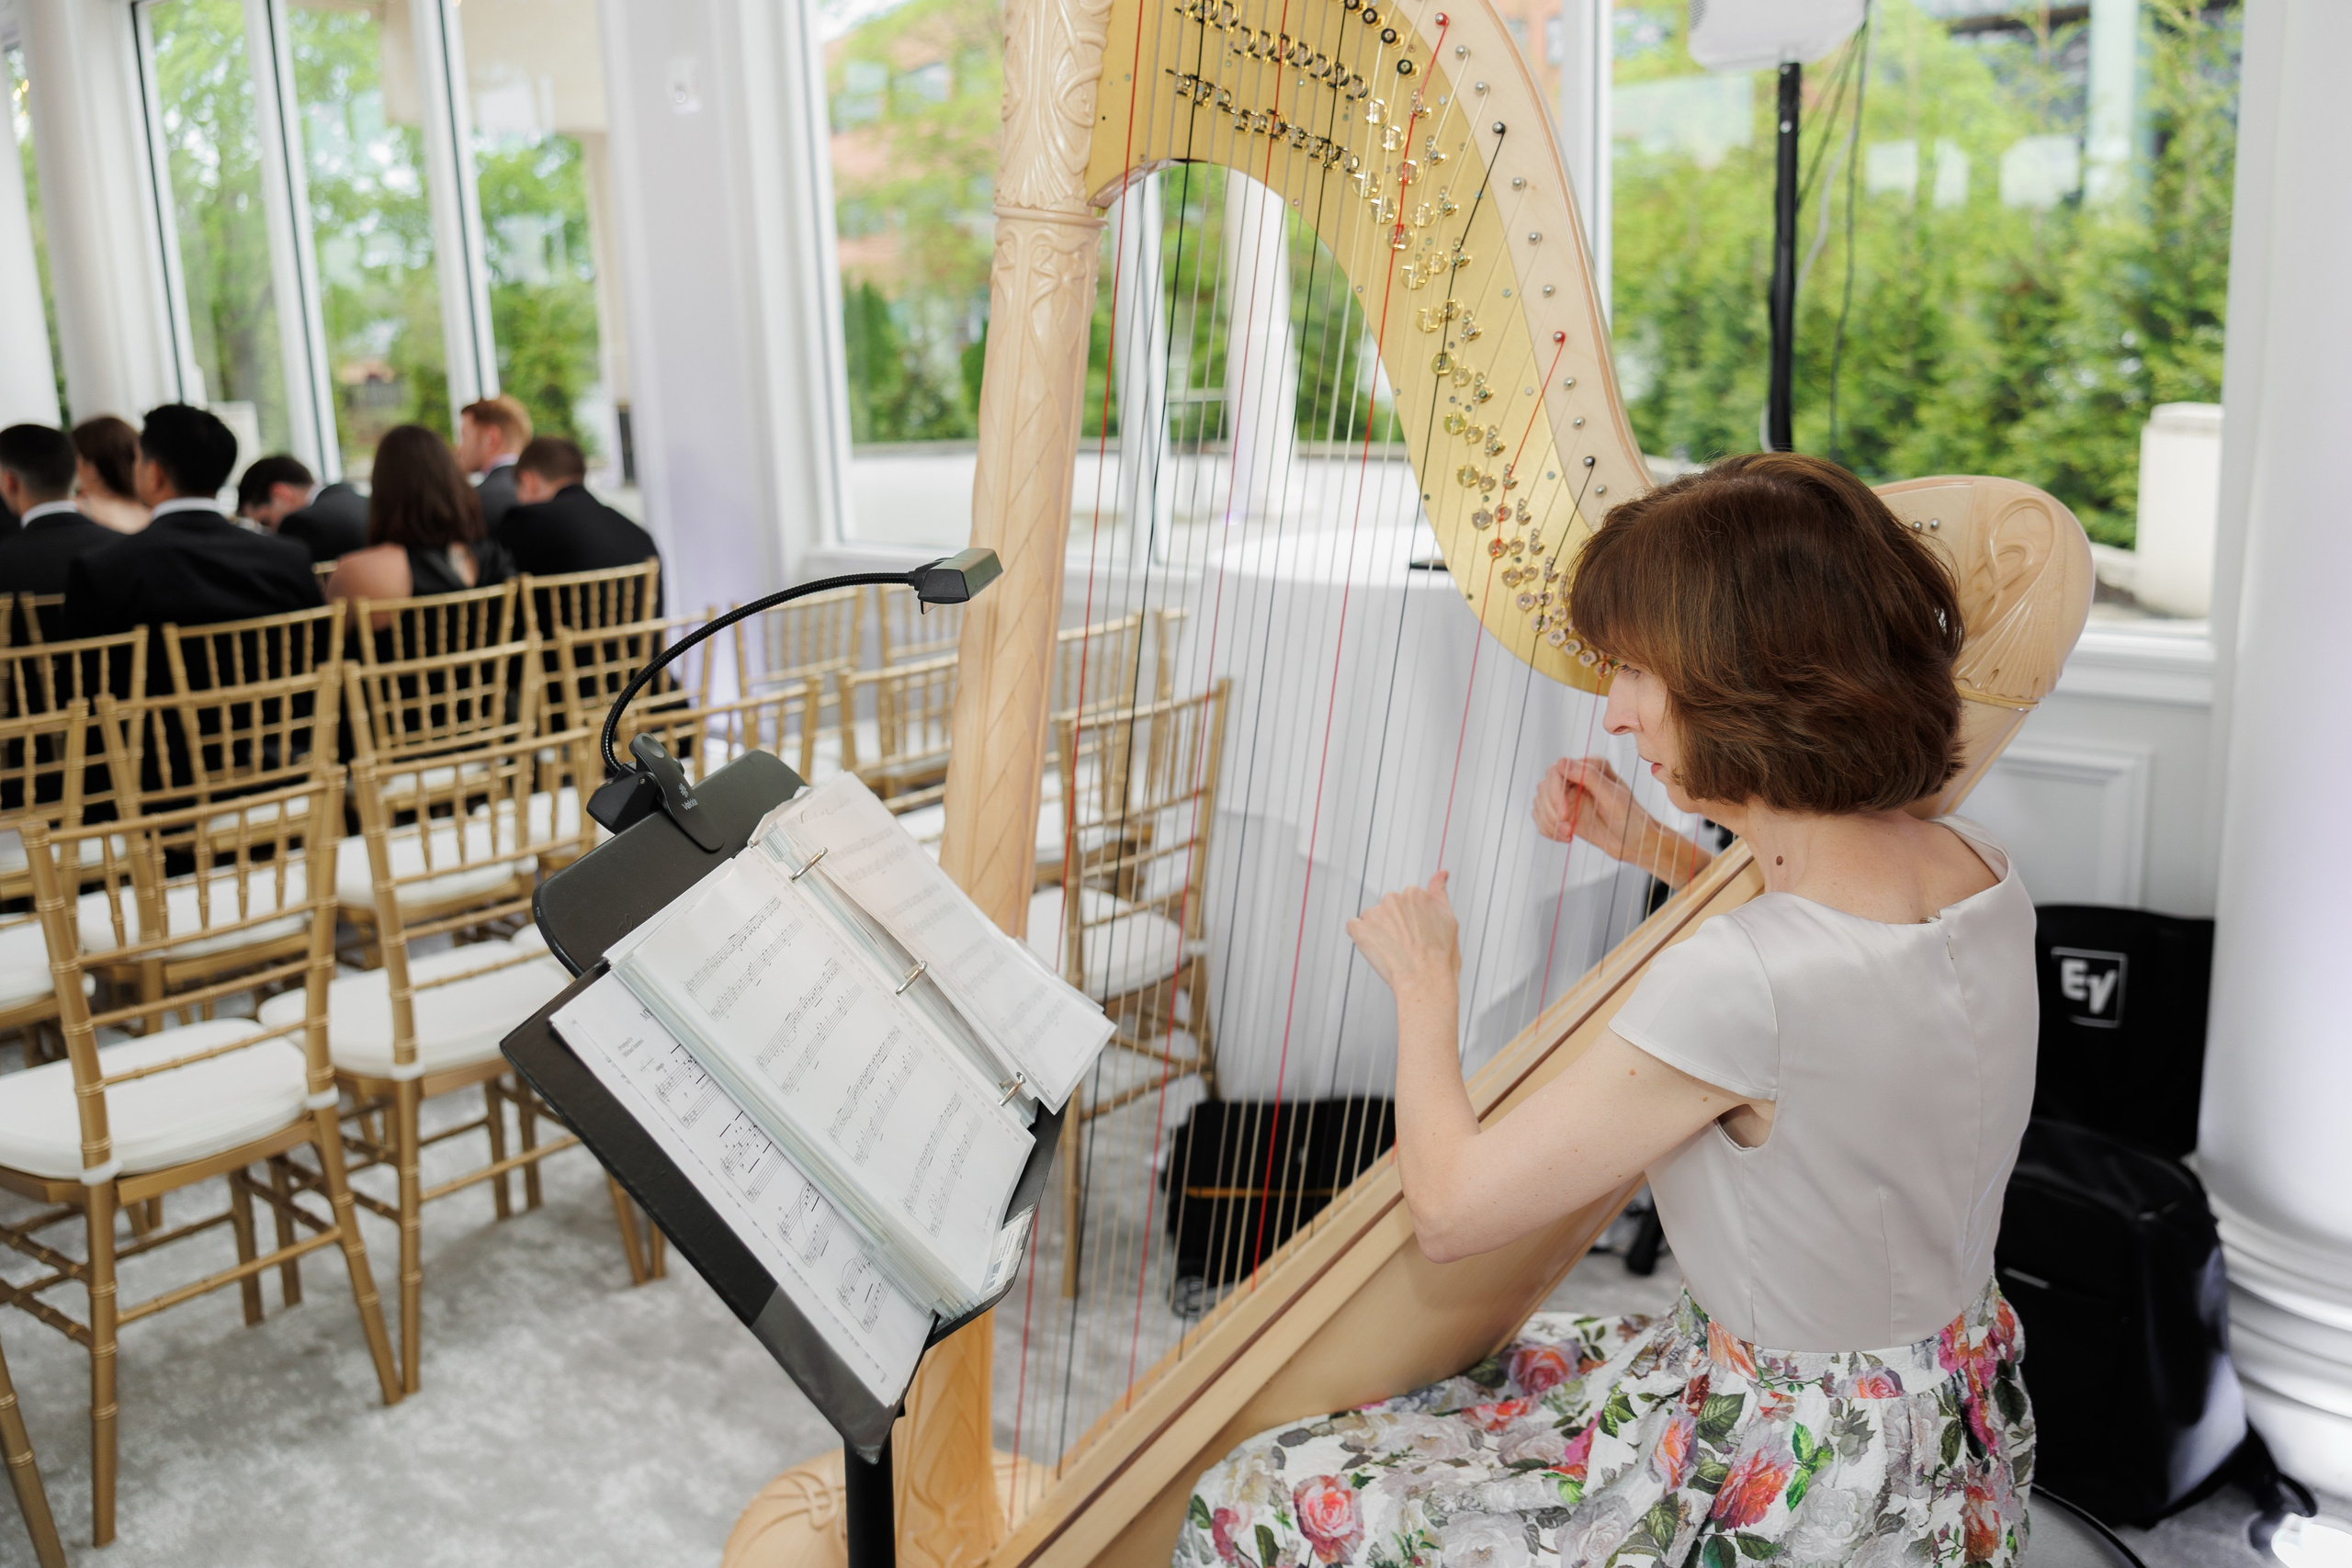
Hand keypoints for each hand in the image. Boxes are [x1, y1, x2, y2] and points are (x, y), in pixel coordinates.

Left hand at [1348, 871, 1460, 994]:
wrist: (1425, 982)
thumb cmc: (1440, 957)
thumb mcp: (1449, 919)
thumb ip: (1440, 893)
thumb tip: (1441, 873)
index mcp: (1415, 893)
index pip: (1407, 902)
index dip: (1413, 921)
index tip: (1419, 935)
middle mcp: (1393, 898)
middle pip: (1389, 909)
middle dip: (1396, 925)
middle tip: (1408, 946)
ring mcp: (1374, 913)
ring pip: (1373, 919)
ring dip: (1379, 932)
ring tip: (1395, 951)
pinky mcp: (1359, 930)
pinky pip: (1354, 927)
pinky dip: (1361, 937)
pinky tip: (1377, 950)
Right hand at [1534, 757, 1653, 856]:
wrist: (1635, 843)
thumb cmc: (1631, 819)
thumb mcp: (1613, 797)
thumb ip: (1589, 777)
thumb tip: (1560, 761)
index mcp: (1591, 767)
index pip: (1557, 771)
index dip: (1555, 792)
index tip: (1564, 814)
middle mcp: (1577, 778)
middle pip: (1545, 787)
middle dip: (1551, 810)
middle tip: (1567, 829)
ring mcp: (1569, 795)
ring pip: (1540, 803)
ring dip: (1550, 822)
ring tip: (1568, 835)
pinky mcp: (1563, 812)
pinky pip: (1542, 817)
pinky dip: (1549, 829)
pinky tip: (1565, 838)